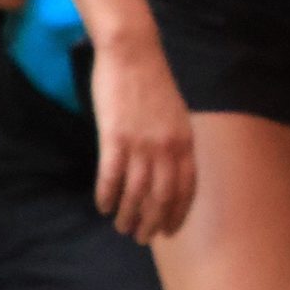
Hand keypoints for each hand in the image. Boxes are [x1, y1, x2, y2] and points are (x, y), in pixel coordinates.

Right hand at [91, 31, 197, 242]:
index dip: (177, 214)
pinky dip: (107, 196)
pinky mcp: (114, 138)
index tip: (169, 231)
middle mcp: (167, 147)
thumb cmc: (152, 82)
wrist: (132, 52)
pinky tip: (103, 206)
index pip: (186, 189)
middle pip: (161, 197)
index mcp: (185, 142)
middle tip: (141, 237)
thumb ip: (176, 143)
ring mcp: (141, 144)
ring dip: (129, 216)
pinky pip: (111, 177)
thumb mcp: (176, 115)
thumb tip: (172, 171)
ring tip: (122, 227)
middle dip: (152, 223)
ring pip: (136, 194)